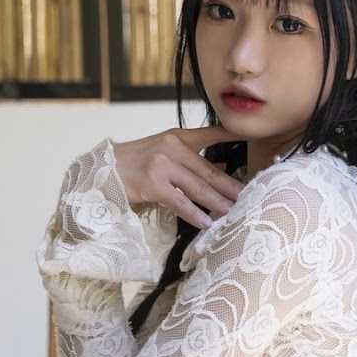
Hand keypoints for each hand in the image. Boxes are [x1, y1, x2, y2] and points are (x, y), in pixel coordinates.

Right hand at [109, 127, 245, 230]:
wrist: (102, 170)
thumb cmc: (134, 164)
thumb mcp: (162, 150)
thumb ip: (188, 156)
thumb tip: (221, 165)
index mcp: (177, 137)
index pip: (211, 134)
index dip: (233, 136)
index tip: (254, 139)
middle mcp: (172, 147)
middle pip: (210, 171)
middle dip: (232, 187)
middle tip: (252, 198)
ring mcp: (162, 165)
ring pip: (198, 188)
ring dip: (219, 203)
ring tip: (236, 213)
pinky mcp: (152, 184)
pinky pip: (179, 202)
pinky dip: (195, 214)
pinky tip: (207, 223)